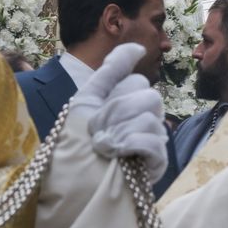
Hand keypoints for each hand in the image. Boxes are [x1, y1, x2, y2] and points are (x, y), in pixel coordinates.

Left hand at [69, 42, 167, 183]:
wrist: (68, 181)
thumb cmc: (75, 142)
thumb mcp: (88, 98)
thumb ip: (113, 69)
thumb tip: (138, 46)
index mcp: (128, 101)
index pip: (136, 80)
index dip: (112, 94)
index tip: (95, 111)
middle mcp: (145, 118)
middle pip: (148, 94)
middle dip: (114, 112)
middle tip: (96, 133)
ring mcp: (154, 140)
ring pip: (151, 114)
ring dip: (119, 130)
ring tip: (102, 147)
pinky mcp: (158, 163)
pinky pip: (155, 139)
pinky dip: (131, 144)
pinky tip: (117, 155)